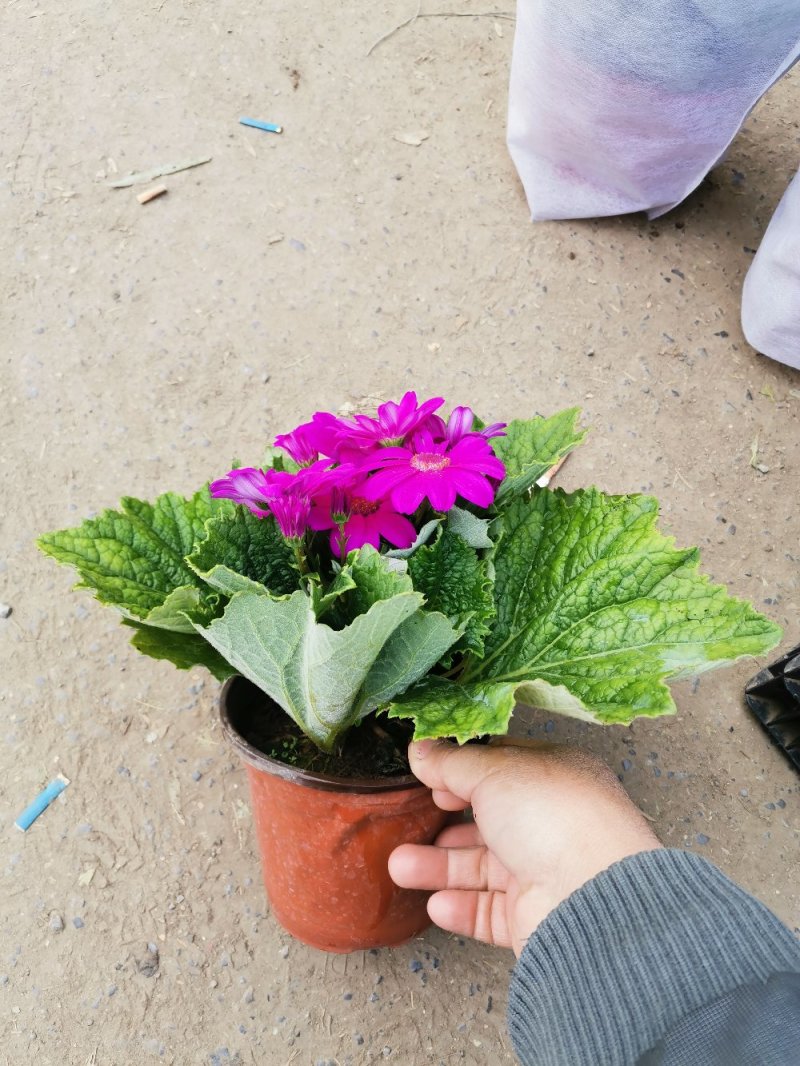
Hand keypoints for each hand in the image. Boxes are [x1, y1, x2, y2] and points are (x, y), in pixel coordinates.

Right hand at [389, 738, 661, 955]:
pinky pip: (488, 910)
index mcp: (556, 778)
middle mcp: (552, 823)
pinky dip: (460, 907)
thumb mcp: (494, 771)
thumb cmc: (553, 817)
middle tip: (408, 822)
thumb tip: (421, 749)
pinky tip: (437, 904)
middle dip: (444, 823)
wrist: (587, 896)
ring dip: (438, 867)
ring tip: (400, 866)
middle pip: (487, 820)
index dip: (463, 769)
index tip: (427, 773)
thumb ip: (452, 762)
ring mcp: (543, 871)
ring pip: (480, 867)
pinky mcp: (533, 916)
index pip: (503, 768)